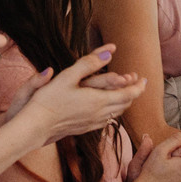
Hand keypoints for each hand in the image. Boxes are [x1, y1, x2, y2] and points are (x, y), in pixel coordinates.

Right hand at [19, 46, 145, 143]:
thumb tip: (110, 53)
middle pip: (125, 104)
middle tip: (138, 83)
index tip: (144, 79)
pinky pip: (106, 120)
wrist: (36, 125)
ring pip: (117, 113)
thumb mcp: (67, 76)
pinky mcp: (85, 128)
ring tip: (126, 94)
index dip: (138, 87)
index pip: (128, 94)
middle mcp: (99, 114)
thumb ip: (89, 63)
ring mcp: (93, 123)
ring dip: (124, 102)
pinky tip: (108, 109)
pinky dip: (113, 111)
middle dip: (134, 93)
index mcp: (98, 100)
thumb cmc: (49, 99)